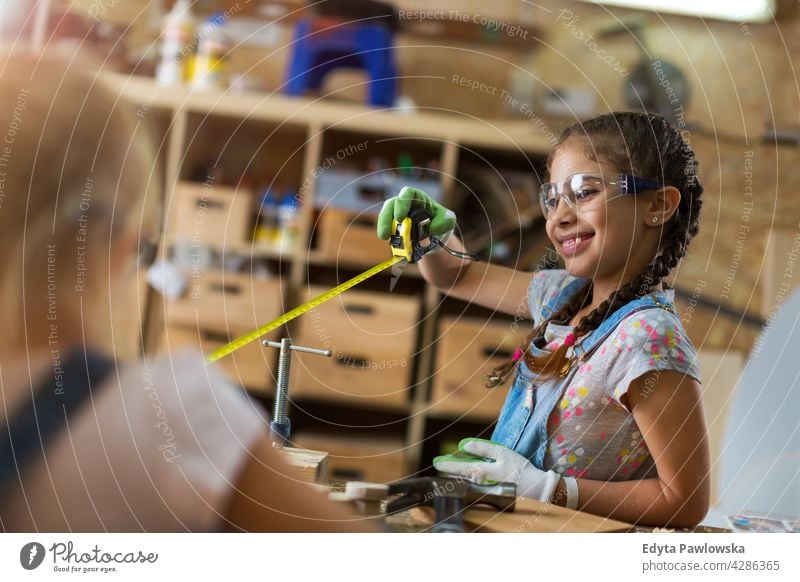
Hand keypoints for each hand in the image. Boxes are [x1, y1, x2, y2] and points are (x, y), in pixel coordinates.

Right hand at [376, 186, 455, 240]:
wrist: (436, 237)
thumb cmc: (441, 223)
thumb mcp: (449, 220)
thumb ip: (444, 222)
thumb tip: (431, 229)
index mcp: (419, 198)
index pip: (408, 193)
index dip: (402, 203)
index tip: (400, 218)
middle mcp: (406, 204)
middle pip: (392, 204)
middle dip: (386, 217)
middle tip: (387, 232)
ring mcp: (398, 214)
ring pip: (386, 215)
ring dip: (383, 226)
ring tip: (384, 237)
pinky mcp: (394, 226)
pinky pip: (386, 228)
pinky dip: (387, 235)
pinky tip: (390, 243)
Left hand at [433, 438, 560, 502]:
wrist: (534, 486)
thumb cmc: (518, 467)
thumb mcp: (501, 452)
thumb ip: (482, 448)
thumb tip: (464, 445)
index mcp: (481, 472)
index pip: (460, 467)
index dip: (447, 464)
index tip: (437, 462)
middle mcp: (480, 482)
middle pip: (460, 475)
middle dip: (450, 469)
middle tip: (440, 463)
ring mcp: (484, 488)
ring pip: (466, 479)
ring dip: (458, 473)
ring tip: (451, 467)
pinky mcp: (490, 491)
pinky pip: (475, 483)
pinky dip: (469, 478)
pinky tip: (466, 474)